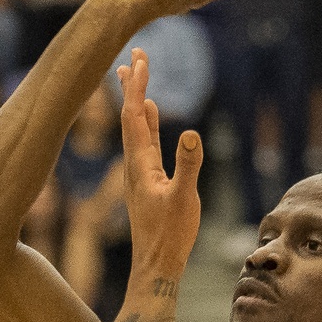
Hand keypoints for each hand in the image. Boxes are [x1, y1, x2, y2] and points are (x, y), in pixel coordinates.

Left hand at [113, 49, 201, 277]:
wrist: (155, 265)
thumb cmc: (170, 236)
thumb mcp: (185, 199)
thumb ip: (189, 166)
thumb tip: (192, 133)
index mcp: (141, 164)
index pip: (135, 116)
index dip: (136, 87)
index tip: (140, 59)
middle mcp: (135, 164)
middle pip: (130, 117)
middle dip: (132, 86)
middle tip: (133, 56)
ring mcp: (140, 173)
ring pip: (136, 129)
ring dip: (136, 102)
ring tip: (134, 78)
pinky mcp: (147, 182)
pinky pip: (145, 143)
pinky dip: (146, 123)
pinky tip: (150, 116)